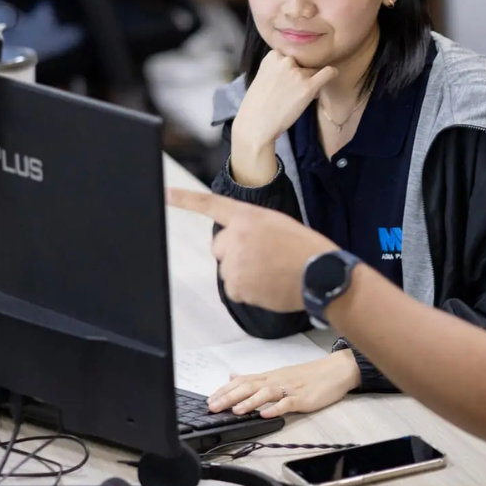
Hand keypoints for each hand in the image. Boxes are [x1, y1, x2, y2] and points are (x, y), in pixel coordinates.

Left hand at [168, 189, 338, 312]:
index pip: (211, 205)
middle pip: (220, 247)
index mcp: (248, 217)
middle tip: (264, 256)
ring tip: (272, 271)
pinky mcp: (237, 286)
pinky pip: (234, 289)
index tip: (165, 194)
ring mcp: (235, 263)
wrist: (320, 275)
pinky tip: (269, 284)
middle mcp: (236, 237)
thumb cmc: (306, 249)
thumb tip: (238, 246)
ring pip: (228, 270)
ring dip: (244, 272)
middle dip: (235, 252)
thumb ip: (252, 228)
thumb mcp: (279, 225)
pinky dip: (249, 290)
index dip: (185, 200)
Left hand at [207, 350, 361, 417]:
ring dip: (250, 402)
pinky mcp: (303, 398)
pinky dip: (276, 409)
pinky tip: (266, 414)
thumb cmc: (309, 375)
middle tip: (214, 407)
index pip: (243, 381)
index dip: (225, 390)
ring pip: (266, 393)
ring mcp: (290, 389)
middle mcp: (277, 380)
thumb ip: (256, 378)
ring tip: (236, 411)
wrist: (336, 370)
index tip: (210, 400)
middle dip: (230, 397)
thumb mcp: (279, 374)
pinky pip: (288, 403)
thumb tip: (233, 376)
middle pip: (250, 386)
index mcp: (270, 376)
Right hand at [230, 51, 337, 184]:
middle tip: (295, 91)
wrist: (256, 124)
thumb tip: (298, 66)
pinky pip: (328, 73)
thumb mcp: (263, 76)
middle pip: (303, 63)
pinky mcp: (308, 87)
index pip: (292, 56)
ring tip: (302, 96)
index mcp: (273, 55)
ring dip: (312, 81)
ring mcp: (297, 73)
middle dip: (303, 74)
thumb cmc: (258, 104)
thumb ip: (278, 68)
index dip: (293, 68)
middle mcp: (285, 60)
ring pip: (314, 71)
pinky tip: (332, 75)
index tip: (288, 81)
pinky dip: (332, 73)